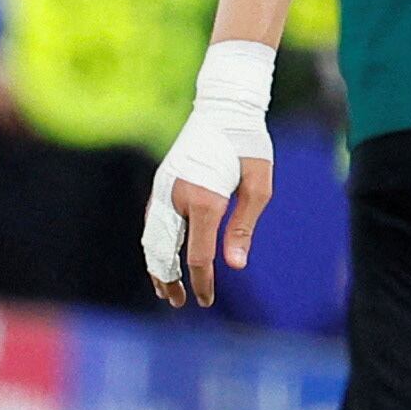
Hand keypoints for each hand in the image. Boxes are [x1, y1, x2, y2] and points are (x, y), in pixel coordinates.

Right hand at [141, 44, 275, 308]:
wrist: (224, 107)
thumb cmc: (248, 144)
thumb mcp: (259, 183)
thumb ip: (245, 224)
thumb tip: (234, 264)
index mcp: (204, 199)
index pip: (197, 255)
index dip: (202, 281)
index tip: (207, 300)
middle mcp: (176, 197)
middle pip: (163, 252)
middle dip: (169, 280)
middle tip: (179, 302)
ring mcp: (164, 189)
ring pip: (151, 239)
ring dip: (156, 266)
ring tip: (165, 288)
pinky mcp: (161, 183)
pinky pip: (151, 223)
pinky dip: (154, 245)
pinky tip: (163, 256)